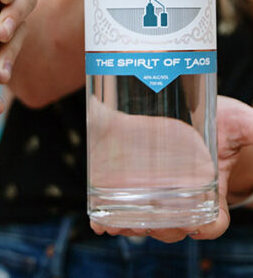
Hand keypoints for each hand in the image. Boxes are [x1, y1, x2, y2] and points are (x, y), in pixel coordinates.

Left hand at [90, 95, 252, 242]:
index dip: (207, 227)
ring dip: (130, 226)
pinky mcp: (132, 181)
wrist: (191, 109)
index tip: (197, 225)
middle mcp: (183, 199)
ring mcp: (156, 193)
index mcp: (213, 193)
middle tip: (147, 221)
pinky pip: (121, 206)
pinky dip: (109, 218)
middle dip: (159, 228)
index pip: (213, 222)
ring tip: (115, 224)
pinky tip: (99, 221)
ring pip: (145, 220)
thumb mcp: (240, 123)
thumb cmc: (222, 121)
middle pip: (172, 225)